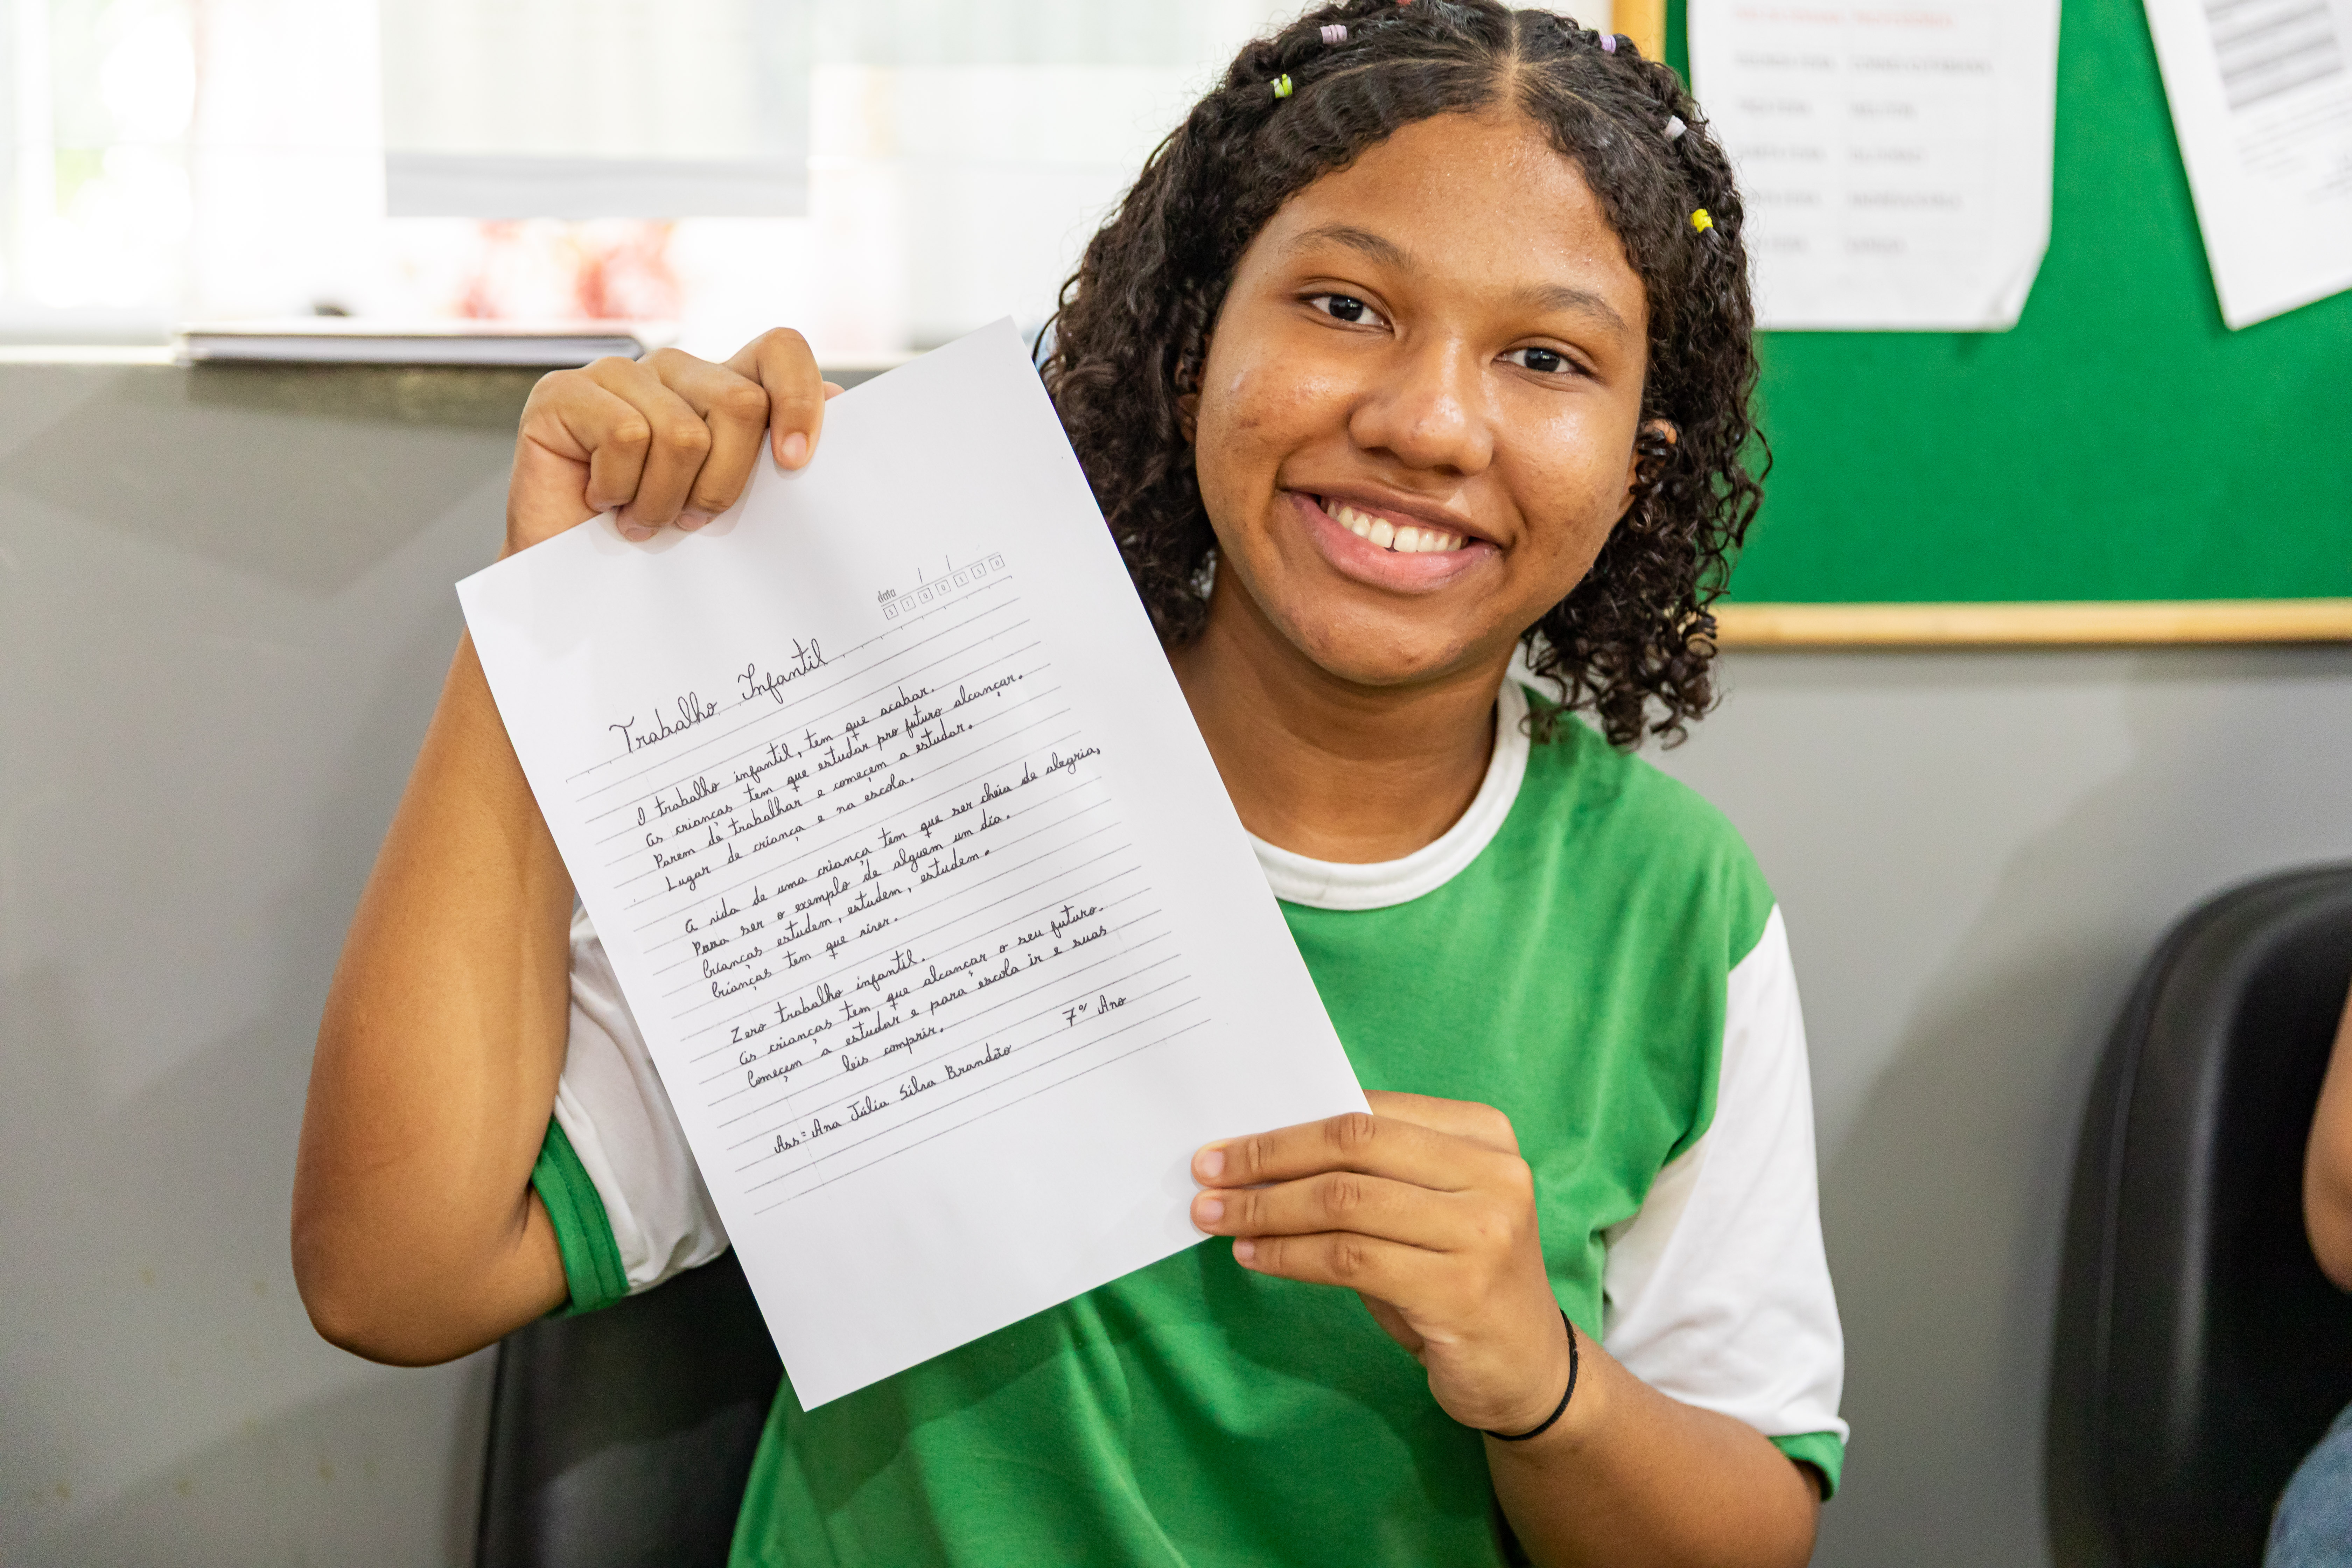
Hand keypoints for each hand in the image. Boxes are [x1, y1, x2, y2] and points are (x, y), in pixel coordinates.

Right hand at [503, 328, 842, 555]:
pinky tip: (602, 502)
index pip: (780, 350)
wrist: (578, 585)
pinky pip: (625, 437)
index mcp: (718, 387)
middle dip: (726, 482)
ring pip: (682, 433)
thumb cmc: (660, 544)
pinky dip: (619, 490)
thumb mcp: (731, 501)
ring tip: (641, 518)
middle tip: (692, 520)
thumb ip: (775, 453)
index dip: (799, 398)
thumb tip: (843, 405)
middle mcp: (671, 370)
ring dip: (664, 500)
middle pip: (742, 402)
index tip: (795, 464)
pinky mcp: (562, 392)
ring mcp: (615, 373)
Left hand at [1190, 1090, 1572, 1435]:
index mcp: (1483, 1134)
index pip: (1369, 1111)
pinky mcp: (1460, 1289)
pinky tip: (1253, 1255)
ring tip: (1215, 1216)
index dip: (1290, 1124)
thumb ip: (1366, 1173)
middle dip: (1268, 1157)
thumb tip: (1260, 1153)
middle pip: (1354, 1144)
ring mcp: (1482, 1230)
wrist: (1525, 1368)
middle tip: (1206, 1171)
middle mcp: (1493, 1172)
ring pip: (1345, 1201)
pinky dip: (1289, 1254)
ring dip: (1266, 1209)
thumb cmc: (1455, 1276)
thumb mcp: (1421, 1210)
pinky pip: (1349, 1259)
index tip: (1229, 1141)